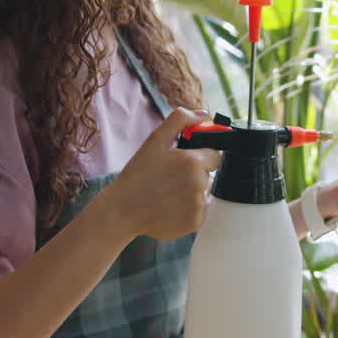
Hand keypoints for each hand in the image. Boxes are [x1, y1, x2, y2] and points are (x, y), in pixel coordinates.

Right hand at [108, 107, 219, 240]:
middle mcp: (200, 184)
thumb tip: (203, 114)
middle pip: (208, 175)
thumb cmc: (137, 175)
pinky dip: (188, 210)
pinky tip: (169, 207)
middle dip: (194, 175)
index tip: (185, 162)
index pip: (215, 155)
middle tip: (171, 179)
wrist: (122, 210)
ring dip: (191, 193)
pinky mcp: (195, 223)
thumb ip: (180, 120)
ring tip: (168, 194)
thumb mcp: (155, 140)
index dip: (201, 157)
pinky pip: (199, 212)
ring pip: (204, 194)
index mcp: (193, 162)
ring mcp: (198, 205)